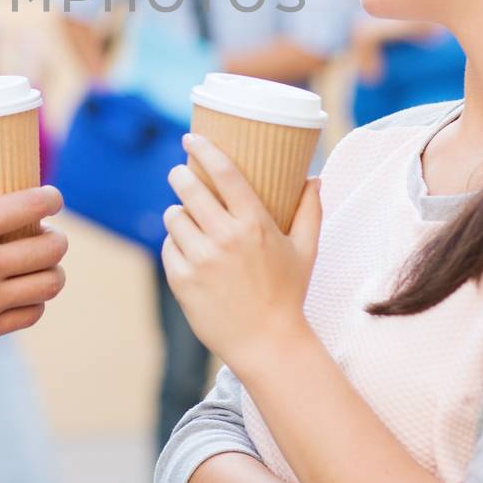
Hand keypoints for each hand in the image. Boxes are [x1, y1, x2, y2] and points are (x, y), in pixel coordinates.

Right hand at [0, 182, 68, 368]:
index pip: (28, 206)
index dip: (50, 199)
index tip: (52, 198)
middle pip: (50, 248)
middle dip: (56, 239)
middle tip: (48, 236)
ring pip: (48, 285)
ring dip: (52, 273)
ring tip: (44, 268)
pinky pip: (29, 315)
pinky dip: (34, 303)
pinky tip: (26, 296)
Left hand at [161, 133, 321, 376]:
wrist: (267, 343)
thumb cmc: (288, 294)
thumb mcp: (306, 250)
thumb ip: (310, 211)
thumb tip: (314, 178)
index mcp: (255, 224)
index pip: (225, 173)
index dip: (204, 150)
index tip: (192, 138)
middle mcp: (225, 238)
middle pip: (188, 188)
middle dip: (180, 175)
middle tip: (180, 173)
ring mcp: (201, 260)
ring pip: (173, 217)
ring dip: (177, 212)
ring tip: (186, 216)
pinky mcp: (182, 280)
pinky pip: (168, 247)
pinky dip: (174, 245)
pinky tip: (186, 249)